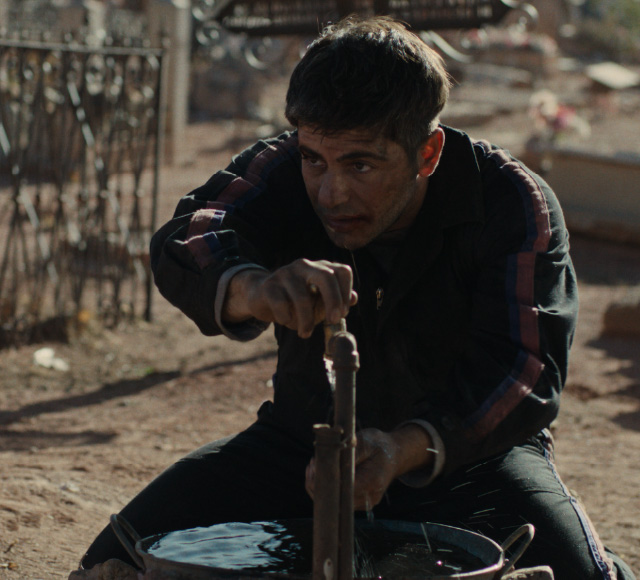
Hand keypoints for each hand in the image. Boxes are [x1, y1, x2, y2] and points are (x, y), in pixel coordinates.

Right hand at [223, 259, 356, 337]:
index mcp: (320, 268)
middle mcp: (304, 266)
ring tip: (305, 333)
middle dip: (333, 301)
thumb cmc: (296, 300)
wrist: (261, 296)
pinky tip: (286, 321)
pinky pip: (282, 305)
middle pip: (326, 276)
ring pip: (302, 298)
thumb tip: (354, 298)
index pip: (342, 272)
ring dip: (306, 321)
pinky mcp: (269, 285)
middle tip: (333, 321)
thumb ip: (336, 300)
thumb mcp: (318, 301)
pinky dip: (286, 319)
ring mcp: (285, 273)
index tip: (342, 313)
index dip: (346, 293)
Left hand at [305, 424, 434, 510]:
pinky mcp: (358, 502)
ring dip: (321, 485)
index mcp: (372, 480)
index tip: (316, 465)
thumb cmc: (379, 445)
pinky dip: (327, 488)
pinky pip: (338, 500)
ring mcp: (364, 502)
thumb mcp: (366, 440)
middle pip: (336, 500)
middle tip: (313, 463)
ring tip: (316, 465)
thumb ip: (350, 450)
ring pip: (334, 503)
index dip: (326, 479)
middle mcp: (369, 497)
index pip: (343, 488)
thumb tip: (333, 456)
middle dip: (319, 483)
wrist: (395, 455)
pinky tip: (321, 473)